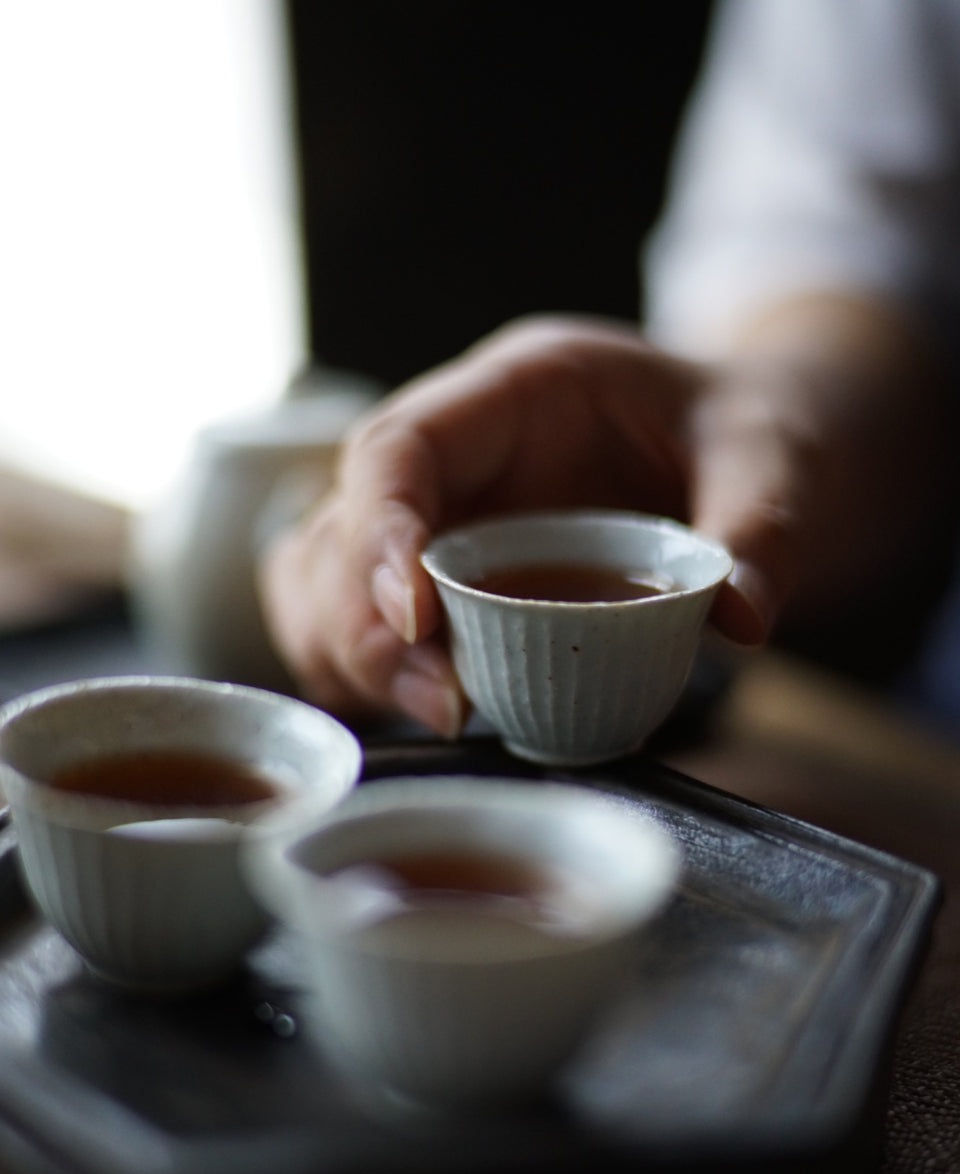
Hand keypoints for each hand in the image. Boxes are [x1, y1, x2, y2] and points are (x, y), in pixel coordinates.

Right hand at [257, 314, 815, 733]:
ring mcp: (441, 515)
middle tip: (445, 706)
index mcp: (516, 391)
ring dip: (349, 655)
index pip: (399, 446)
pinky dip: (363, 671)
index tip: (418, 623)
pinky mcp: (444, 576)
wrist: (749, 451)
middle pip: (338, 527)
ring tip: (438, 715)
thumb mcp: (775, 453)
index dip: (382, 532)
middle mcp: (457, 451)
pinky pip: (355, 620)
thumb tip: (742, 617)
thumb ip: (761, 522)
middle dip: (365, 624)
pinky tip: (424, 710)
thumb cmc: (747, 428)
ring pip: (321, 578)